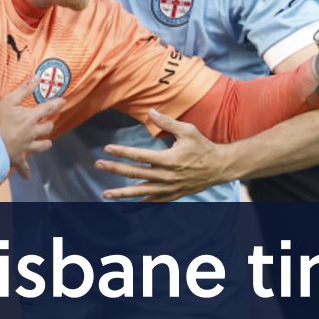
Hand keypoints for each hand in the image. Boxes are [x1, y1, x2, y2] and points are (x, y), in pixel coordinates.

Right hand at [0, 77, 62, 178]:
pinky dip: (26, 172)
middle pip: (47, 128)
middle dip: (49, 124)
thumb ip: (23, 90)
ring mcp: (27, 147)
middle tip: (48, 122)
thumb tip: (37, 77)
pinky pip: (24, 167)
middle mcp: (33, 132)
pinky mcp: (19, 158)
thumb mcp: (8, 101)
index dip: (56, 103)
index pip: (47, 108)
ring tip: (46, 142)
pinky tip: (27, 177)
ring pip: (42, 146)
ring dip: (45, 143)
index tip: (63, 101)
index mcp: (31, 118)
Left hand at [97, 110, 232, 201]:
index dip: (122, 152)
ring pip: (141, 192)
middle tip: (98, 164)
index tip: (107, 148)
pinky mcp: (173, 195)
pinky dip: (140, 205)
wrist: (220, 167)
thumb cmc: (203, 147)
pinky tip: (127, 207)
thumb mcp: (187, 131)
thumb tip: (150, 111)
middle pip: (135, 173)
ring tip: (105, 194)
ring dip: (121, 193)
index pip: (139, 156)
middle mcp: (166, 176)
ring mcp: (168, 188)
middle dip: (114, 169)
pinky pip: (153, 201)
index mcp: (168, 159)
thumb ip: (167, 122)